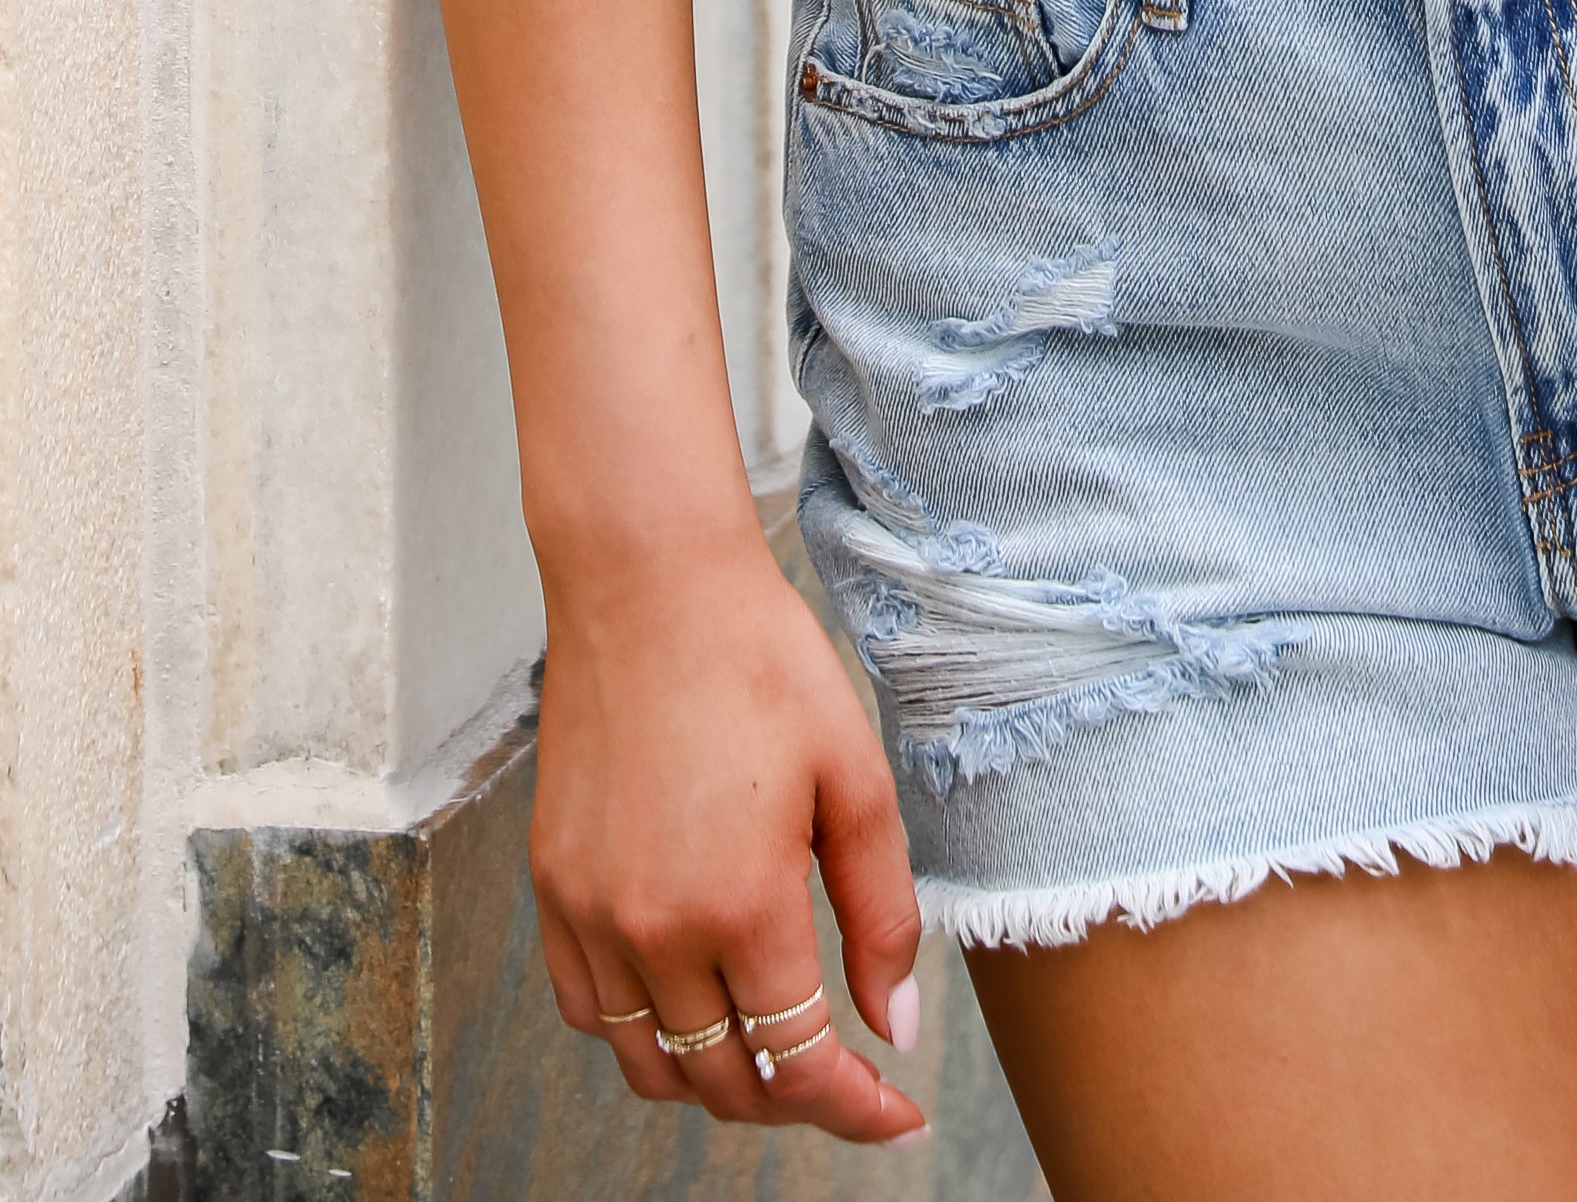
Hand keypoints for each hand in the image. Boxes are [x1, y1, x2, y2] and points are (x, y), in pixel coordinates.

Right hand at [529, 527, 928, 1148]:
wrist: (649, 587)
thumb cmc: (763, 664)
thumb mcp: (853, 779)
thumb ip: (879, 914)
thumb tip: (892, 1027)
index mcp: (743, 906)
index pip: (801, 1064)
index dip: (857, 1109)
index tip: (898, 1117)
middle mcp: (654, 931)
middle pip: (725, 1082)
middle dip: (795, 1101)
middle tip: (847, 1078)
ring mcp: (592, 916)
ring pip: (650, 1065)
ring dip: (716, 1079)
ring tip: (772, 1046)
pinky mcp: (552, 890)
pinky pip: (589, 1012)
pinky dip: (642, 1036)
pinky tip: (690, 1000)